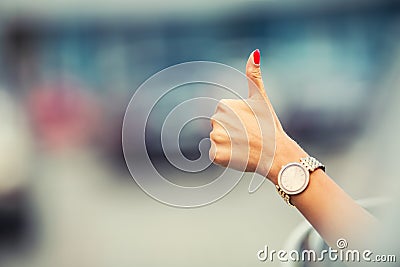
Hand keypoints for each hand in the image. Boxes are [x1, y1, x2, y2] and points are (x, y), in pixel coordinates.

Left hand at [209, 49, 306, 183]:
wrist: (277, 154)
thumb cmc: (270, 125)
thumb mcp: (261, 98)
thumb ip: (254, 76)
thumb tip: (255, 52)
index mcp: (223, 105)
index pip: (223, 116)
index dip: (237, 123)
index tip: (250, 125)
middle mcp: (216, 120)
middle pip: (219, 129)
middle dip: (231, 134)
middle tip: (249, 136)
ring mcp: (215, 138)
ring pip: (217, 142)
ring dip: (229, 146)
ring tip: (245, 146)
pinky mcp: (216, 155)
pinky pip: (216, 156)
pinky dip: (226, 158)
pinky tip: (238, 155)